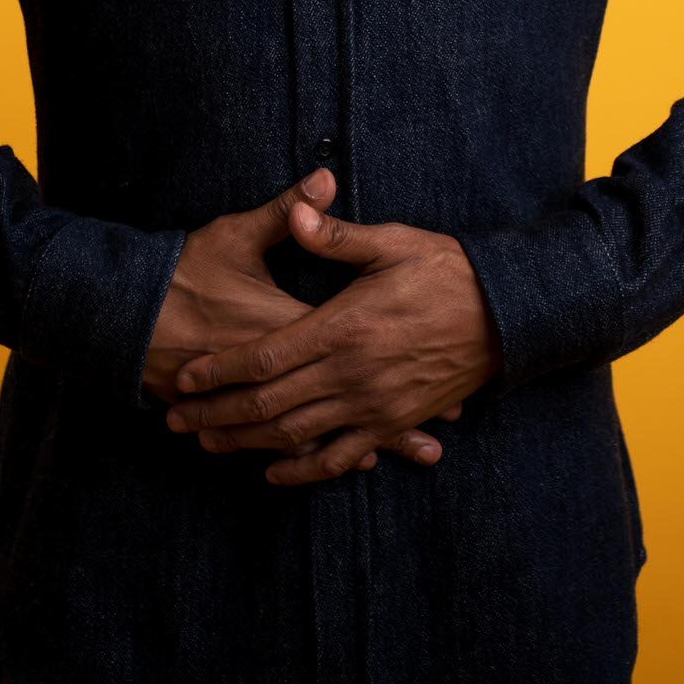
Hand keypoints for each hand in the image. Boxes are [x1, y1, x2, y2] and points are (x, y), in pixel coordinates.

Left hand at [165, 185, 501, 485]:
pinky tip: (275, 473)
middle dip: (218, 413)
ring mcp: (373, 405)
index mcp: (344, 327)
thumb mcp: (392, 243)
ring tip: (209, 444)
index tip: (185, 376)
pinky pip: (340, 457)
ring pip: (296, 435)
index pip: (266, 355)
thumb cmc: (445, 271)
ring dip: (248, 443)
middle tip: (177, 420)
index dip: (220, 369)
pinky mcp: (393, 422)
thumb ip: (336, 235)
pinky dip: (304, 470)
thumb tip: (295, 211)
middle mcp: (352, 374)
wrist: (505, 315)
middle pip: (269, 404)